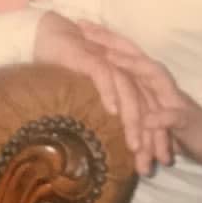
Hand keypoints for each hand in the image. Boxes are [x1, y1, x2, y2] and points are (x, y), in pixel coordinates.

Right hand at [34, 12, 160, 174]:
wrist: (46, 36)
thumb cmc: (63, 69)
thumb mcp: (85, 96)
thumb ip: (97, 114)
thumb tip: (99, 149)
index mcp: (128, 80)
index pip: (150, 111)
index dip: (155, 138)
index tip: (155, 165)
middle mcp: (124, 72)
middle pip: (146, 106)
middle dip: (150, 138)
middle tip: (147, 166)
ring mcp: (109, 63)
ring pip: (130, 94)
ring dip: (133, 121)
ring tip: (134, 146)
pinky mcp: (92, 57)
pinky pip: (105, 75)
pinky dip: (109, 92)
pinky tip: (111, 111)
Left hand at [79, 21, 201, 165]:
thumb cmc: (163, 121)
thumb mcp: (136, 107)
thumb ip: (118, 94)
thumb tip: (89, 83)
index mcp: (145, 78)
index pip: (123, 52)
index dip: (104, 37)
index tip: (80, 24)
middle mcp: (159, 82)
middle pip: (135, 54)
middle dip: (112, 41)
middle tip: (87, 32)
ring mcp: (173, 98)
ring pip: (155, 77)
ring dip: (134, 66)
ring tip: (110, 58)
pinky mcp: (186, 120)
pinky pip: (174, 116)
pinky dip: (161, 117)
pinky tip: (146, 118)